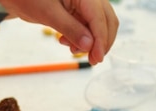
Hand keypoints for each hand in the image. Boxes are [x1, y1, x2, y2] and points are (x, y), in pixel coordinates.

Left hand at [0, 0, 118, 64]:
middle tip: (92, 60)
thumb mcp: (48, 13)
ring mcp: (85, 2)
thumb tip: (89, 46)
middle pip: (107, 20)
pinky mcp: (79, 10)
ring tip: (71, 48)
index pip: (99, 18)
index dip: (100, 40)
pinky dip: (83, 38)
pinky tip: (67, 41)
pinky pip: (89, 26)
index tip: (97, 58)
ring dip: (91, 42)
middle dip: (101, 42)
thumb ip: (70, 28)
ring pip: (100, 25)